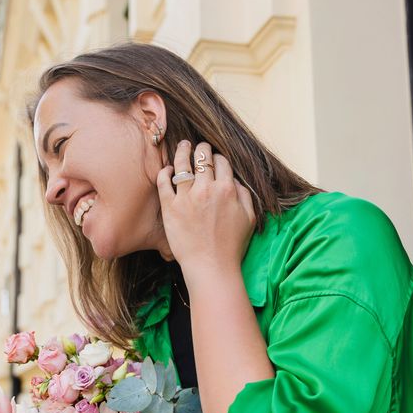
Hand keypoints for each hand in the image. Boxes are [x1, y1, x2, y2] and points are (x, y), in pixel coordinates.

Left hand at [156, 141, 255, 271]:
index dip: (218, 158)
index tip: (215, 160)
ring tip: (182, 146)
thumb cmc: (232, 245)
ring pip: (181, 163)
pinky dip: (164, 172)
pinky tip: (167, 170)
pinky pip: (163, 181)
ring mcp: (186, 197)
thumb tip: (233, 180)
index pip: (221, 161)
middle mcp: (206, 189)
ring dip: (182, 150)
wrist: (211, 266)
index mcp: (227, 189)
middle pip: (202, 157)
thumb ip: (244, 194)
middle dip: (202, 148)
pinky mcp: (170, 207)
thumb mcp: (249, 218)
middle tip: (199, 147)